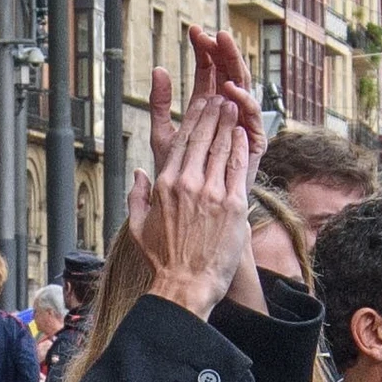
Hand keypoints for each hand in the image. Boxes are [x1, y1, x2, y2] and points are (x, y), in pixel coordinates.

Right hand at [128, 94, 254, 320]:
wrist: (186, 284)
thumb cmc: (163, 260)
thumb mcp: (138, 227)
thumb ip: (137, 196)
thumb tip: (139, 174)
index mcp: (165, 185)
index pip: (182, 142)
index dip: (194, 119)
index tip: (201, 105)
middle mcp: (187, 183)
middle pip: (203, 138)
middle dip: (213, 113)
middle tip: (221, 97)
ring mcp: (211, 192)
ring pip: (221, 147)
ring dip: (228, 124)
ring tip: (234, 107)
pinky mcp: (232, 204)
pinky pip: (238, 167)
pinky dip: (240, 147)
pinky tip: (243, 134)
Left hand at [150, 26, 264, 175]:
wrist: (192, 215)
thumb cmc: (176, 178)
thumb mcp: (162, 136)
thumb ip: (159, 105)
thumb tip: (158, 69)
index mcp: (206, 109)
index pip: (208, 72)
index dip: (203, 52)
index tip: (194, 31)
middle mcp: (227, 114)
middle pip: (228, 74)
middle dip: (221, 52)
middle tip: (213, 33)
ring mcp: (241, 128)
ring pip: (242, 89)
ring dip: (235, 66)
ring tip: (225, 46)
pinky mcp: (253, 146)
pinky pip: (252, 119)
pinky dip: (243, 102)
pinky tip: (229, 89)